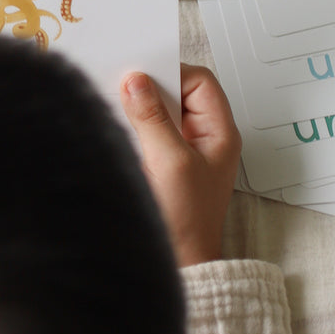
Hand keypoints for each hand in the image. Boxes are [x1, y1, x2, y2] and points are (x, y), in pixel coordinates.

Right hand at [119, 64, 241, 267]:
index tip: (142, 74)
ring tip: (116, 101)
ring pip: (159, 110)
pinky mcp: (159, 160)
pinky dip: (130, 122)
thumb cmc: (186, 219)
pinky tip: (115, 122)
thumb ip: (153, 118)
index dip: (172, 72)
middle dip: (150, 86)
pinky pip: (145, 129)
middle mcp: (201, 137)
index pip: (199, 82)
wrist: (178, 261)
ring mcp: (180, 148)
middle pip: (177, 93)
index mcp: (218, 133)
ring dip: (138, 105)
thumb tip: (135, 82)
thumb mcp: (170, 161)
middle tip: (123, 82)